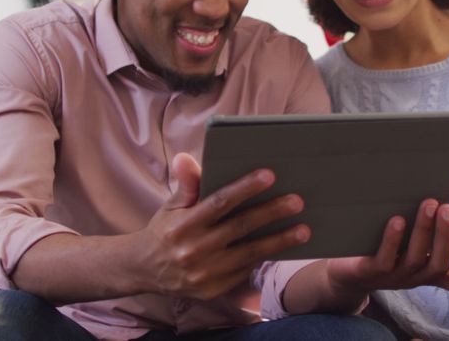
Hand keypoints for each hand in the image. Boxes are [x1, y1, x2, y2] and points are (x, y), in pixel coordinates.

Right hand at [134, 153, 309, 300]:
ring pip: (249, 252)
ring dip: (279, 241)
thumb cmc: (165, 230)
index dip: (245, 188)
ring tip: (304, 229)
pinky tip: (284, 246)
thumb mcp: (170, 206)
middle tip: (297, 201)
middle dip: (271, 213)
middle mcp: (194, 249)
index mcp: (184, 225)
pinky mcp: (213, 289)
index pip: (219, 202)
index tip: (269, 175)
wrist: (145, 270)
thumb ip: (186, 185)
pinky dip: (265, 257)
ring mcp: (205, 273)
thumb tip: (185, 159)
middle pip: (240, 227)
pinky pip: (245, 270)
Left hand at [322, 199, 448, 299]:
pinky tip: (398, 219)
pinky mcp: (370, 272)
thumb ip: (443, 244)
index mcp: (427, 274)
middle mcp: (413, 278)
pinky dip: (393, 239)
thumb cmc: (386, 253)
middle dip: (445, 235)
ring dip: (423, 230)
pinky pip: (384, 258)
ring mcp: (392, 277)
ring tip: (429, 204)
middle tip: (448, 208)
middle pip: (437, 264)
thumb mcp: (416, 250)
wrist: (344, 273)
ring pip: (414, 259)